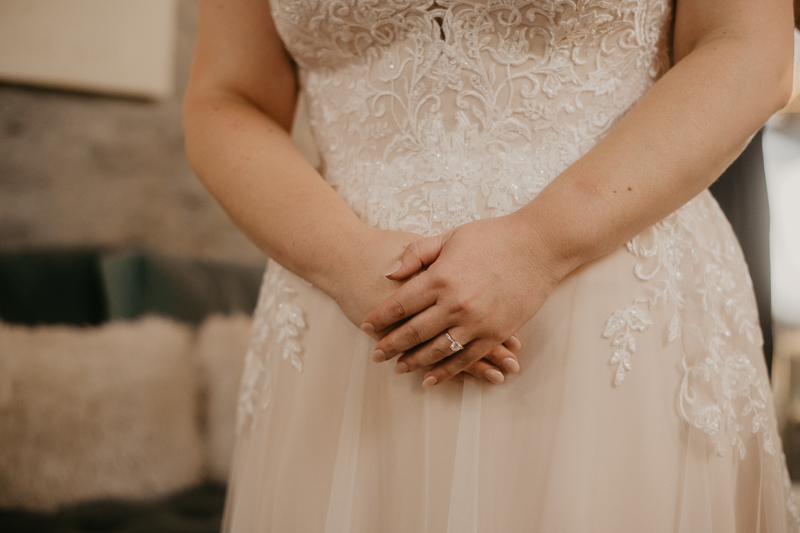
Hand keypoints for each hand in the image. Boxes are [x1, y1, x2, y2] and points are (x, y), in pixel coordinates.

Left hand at [330, 225, 520, 383]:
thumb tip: (388, 274)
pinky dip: (445, 372)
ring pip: (435, 351)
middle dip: (390, 345)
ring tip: (397, 367)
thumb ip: (416, 254)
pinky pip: (465, 359)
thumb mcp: (450, 237)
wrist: (540, 245)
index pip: (399, 304)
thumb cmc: (493, 236)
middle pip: (413, 332)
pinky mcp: (495, 334)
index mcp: (440, 277)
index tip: (366, 326)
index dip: (380, 318)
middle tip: (375, 354)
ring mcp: (476, 322)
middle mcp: (455, 304)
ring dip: (413, 362)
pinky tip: (429, 378)